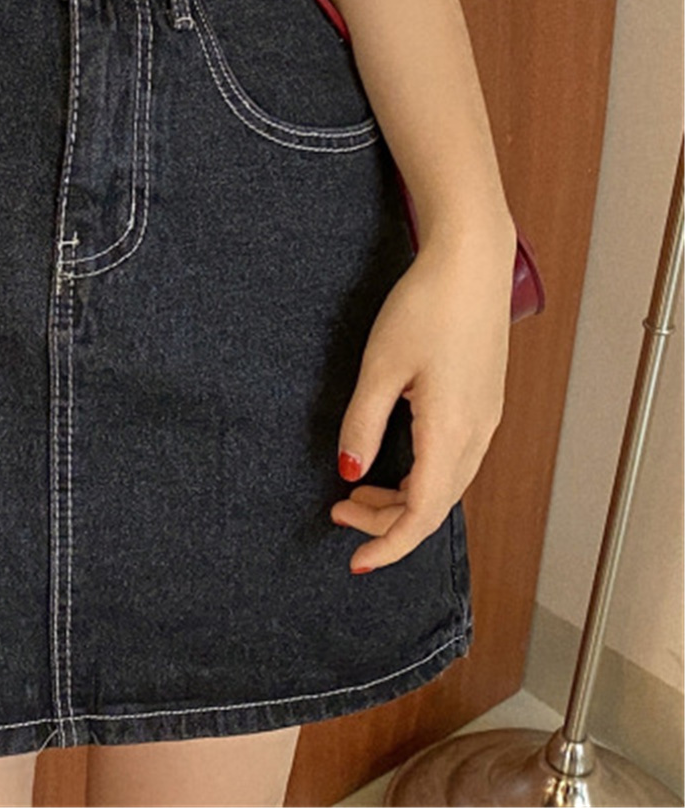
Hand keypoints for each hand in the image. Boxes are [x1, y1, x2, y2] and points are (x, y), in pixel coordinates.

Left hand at [331, 223, 513, 572]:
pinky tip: (394, 461)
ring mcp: (486, 418)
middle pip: (436, 504)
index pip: (422, 512)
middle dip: (388, 521)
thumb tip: (350, 473)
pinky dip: (422, 474)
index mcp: (452, 432)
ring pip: (447, 483)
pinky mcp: (483, 401)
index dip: (388, 543)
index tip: (355, 562)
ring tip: (357, 492)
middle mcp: (477, 433)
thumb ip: (363, 423)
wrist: (472, 263)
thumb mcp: (380, 366)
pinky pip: (455, 459)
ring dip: (404, 497)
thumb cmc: (426, 307)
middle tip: (339, 513)